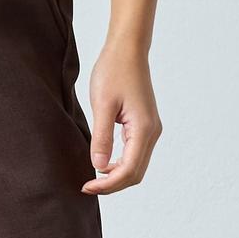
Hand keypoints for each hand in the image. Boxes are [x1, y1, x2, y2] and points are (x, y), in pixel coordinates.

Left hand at [82, 44, 162, 194]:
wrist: (127, 50)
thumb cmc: (114, 71)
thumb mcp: (102, 105)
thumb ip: (101, 137)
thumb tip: (98, 167)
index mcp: (143, 129)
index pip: (128, 170)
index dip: (107, 184)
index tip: (86, 186)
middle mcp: (152, 133)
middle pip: (136, 174)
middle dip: (112, 185)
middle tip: (87, 187)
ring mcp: (151, 130)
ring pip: (137, 166)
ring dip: (117, 176)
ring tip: (93, 178)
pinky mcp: (145, 126)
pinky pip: (135, 154)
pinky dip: (120, 165)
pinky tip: (103, 163)